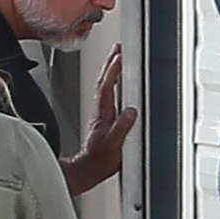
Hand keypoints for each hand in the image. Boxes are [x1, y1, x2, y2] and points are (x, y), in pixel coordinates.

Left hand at [60, 44, 136, 195]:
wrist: (88, 170)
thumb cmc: (99, 161)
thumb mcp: (114, 147)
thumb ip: (122, 129)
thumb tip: (131, 111)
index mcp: (103, 115)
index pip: (107, 87)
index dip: (113, 71)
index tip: (120, 56)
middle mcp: (101, 111)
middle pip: (104, 81)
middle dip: (111, 63)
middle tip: (118, 48)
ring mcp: (101, 114)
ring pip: (104, 86)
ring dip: (110, 70)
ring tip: (118, 57)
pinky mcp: (103, 118)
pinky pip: (107, 94)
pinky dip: (112, 82)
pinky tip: (117, 81)